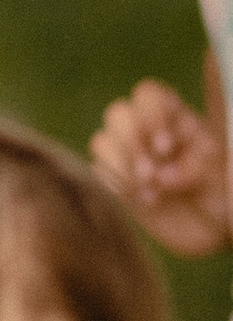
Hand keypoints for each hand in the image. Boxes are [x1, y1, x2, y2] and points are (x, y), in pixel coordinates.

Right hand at [91, 79, 230, 256]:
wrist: (212, 225)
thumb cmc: (221, 189)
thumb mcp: (219, 170)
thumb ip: (197, 164)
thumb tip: (165, 175)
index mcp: (174, 116)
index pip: (148, 95)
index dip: (151, 116)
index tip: (166, 147)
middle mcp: (146, 130)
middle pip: (118, 114)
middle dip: (131, 144)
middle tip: (151, 174)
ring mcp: (127, 154)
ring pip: (102, 141)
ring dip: (122, 166)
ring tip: (151, 191)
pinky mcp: (116, 180)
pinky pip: (99, 172)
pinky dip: (119, 186)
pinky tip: (146, 201)